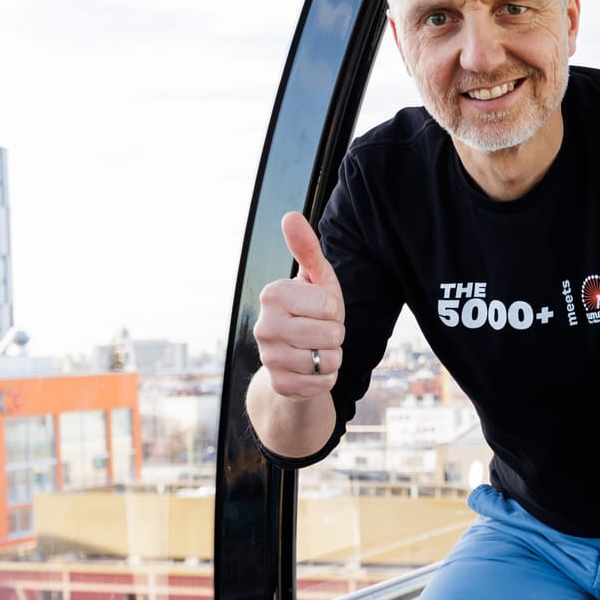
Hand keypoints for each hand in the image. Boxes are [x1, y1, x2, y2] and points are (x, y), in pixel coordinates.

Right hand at [254, 212, 345, 402]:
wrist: (296, 357)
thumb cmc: (311, 311)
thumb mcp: (315, 279)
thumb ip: (306, 248)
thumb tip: (290, 215)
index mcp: (272, 294)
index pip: (330, 306)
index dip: (334, 309)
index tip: (319, 310)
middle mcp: (264, 326)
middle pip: (332, 335)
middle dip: (335, 335)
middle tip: (319, 331)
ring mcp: (268, 358)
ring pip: (328, 361)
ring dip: (332, 357)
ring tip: (316, 349)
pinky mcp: (280, 384)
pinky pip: (324, 383)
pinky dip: (327, 378)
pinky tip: (312, 369)